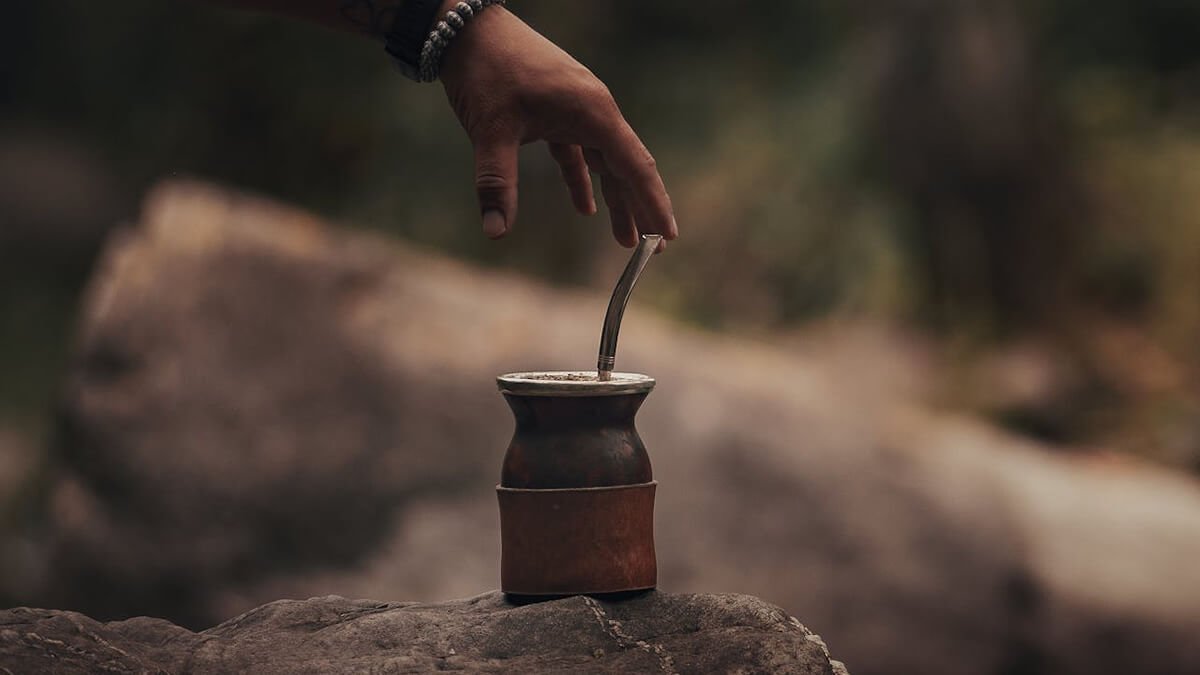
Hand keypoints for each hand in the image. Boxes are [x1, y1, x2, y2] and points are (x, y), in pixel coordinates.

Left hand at [438, 6, 677, 249]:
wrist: (467, 28)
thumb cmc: (486, 71)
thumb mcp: (491, 129)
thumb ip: (497, 182)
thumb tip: (496, 231)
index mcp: (593, 113)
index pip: (635, 167)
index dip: (653, 205)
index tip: (667, 237)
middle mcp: (593, 110)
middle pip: (627, 167)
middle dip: (641, 208)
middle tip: (654, 250)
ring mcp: (577, 108)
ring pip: (605, 161)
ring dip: (614, 198)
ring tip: (624, 238)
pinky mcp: (557, 109)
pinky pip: (579, 151)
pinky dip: (582, 179)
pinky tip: (584, 208)